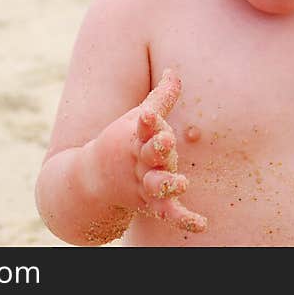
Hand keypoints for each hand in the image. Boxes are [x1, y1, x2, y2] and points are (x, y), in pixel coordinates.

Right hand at [88, 68, 206, 232]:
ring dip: (167, 183)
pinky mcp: (150, 203)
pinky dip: (183, 218)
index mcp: (137, 136)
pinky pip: (168, 212)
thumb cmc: (123, 141)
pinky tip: (200, 224)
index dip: (147, 120)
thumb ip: (161, 98)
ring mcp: (143, 183)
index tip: (147, 114)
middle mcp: (139, 160)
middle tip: (166, 141)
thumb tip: (174, 70)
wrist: (92, 181)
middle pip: (149, 153)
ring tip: (182, 183)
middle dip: (157, 148)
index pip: (143, 126)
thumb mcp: (138, 118)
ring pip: (155, 184)